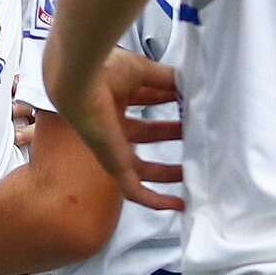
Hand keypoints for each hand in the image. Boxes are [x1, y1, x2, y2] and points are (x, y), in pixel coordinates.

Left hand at [54, 48, 184, 210]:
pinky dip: (155, 200)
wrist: (79, 80)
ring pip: (141, 167)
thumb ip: (167, 80)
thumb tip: (191, 84)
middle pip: (146, 134)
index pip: (149, 104)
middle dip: (171, 134)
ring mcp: (111, 146)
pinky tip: (176, 205)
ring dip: (166, 172)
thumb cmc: (104, 70)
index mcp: (116, 97)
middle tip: (196, 136)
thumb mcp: (143, 71)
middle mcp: (111, 122)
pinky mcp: (113, 164)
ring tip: (191, 173)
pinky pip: (134, 189)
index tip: (194, 106)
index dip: (171, 103)